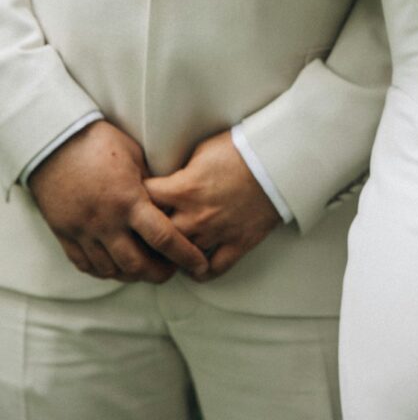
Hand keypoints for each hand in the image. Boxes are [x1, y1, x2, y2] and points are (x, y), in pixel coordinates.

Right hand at [29, 120, 209, 282]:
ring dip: (132, 275)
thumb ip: (152, 183)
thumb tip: (171, 200)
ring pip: (111, 270)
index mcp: (129, 201)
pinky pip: (85, 265)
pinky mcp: (65, 234)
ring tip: (145, 268)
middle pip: (138, 265)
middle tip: (172, 270)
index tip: (200, 264)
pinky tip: (115, 265)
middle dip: (160, 274)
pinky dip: (103, 270)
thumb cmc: (99, 142)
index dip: (186, 255)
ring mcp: (83, 231)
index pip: (164, 238)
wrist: (54, 141)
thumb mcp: (135, 157)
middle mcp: (107, 222)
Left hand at [145, 131, 280, 280]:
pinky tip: (194, 266)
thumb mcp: (203, 150)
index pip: (144, 198)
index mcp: (183, 189)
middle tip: (144, 229)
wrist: (278, 160)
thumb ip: (182, 170)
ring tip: (167, 250)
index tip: (136, 197)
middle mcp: (195, 216)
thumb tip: (168, 179)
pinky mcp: (237, 244)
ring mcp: (216, 233)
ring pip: (182, 256)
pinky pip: (213, 269)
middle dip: (148, 232)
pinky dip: (201, 271)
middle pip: (157, 235)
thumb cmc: (241, 148)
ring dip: (173, 253)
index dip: (137, 196)